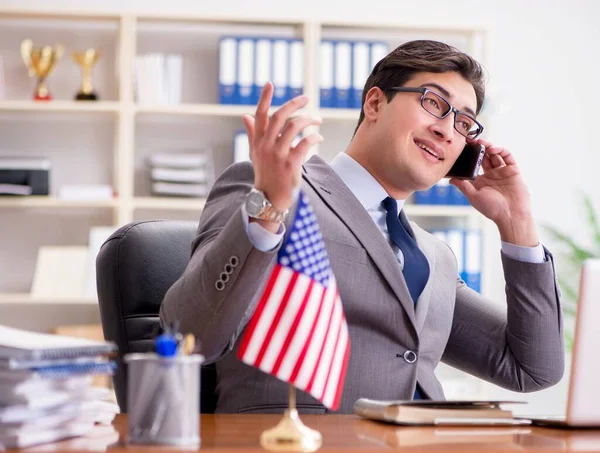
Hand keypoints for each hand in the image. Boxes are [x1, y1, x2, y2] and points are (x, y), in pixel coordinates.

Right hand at [242, 82, 323, 215]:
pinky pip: (304, 143)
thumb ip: (252, 133)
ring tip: (317, 120)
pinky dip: (314, 137)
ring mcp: (278, 155)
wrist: (270, 198)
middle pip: (279, 116)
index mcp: (258, 141)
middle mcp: (266, 146)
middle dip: (294, 104)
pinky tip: (318, 136)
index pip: (259, 115)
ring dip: (308, 120)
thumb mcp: (255, 153)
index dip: (264, 98)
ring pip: (294, 127)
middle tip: (306, 98)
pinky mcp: (291, 164)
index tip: (270, 83)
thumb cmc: (264, 173)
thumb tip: (245, 115)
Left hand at [449, 138, 538, 246]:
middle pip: (484, 157)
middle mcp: (492, 175)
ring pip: (495, 154)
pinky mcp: (513, 170)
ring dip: (488, 147)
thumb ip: (463, 186)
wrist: (511, 215)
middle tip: (470, 140)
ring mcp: (502, 172)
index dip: (469, 156)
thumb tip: (450, 179)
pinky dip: (500, 150)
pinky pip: (507, 156)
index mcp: (481, 181)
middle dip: (478, 148)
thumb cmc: (492, 209)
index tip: (461, 148)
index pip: (474, 164)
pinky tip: (492, 149)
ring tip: (480, 143)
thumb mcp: (473, 196)